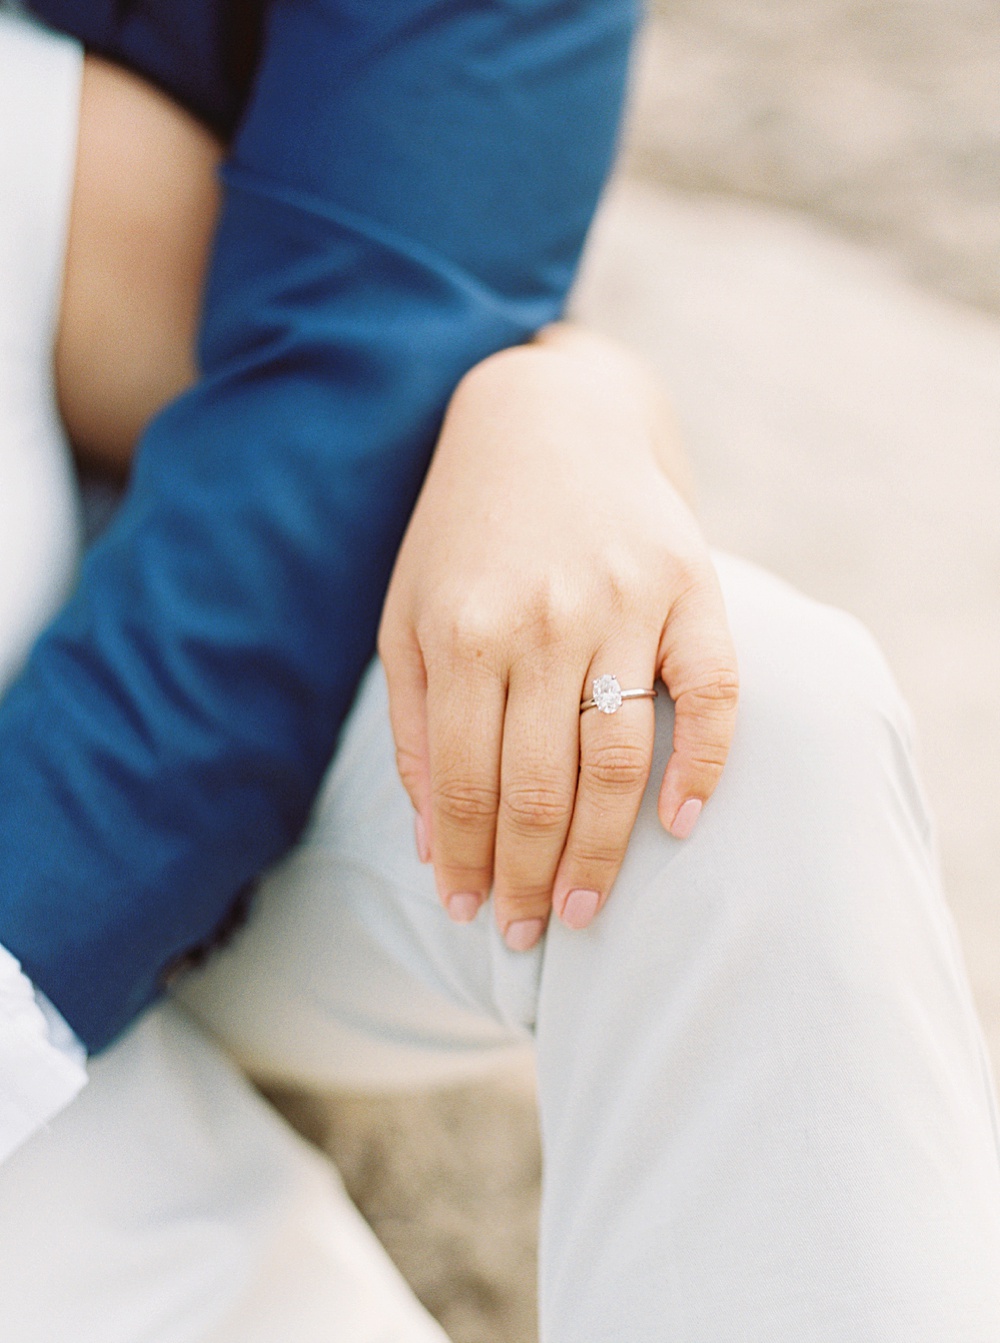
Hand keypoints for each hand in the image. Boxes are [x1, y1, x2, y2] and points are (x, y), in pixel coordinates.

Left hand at [378, 326, 737, 948]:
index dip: (468, 862)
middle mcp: (543, 622)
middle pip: (539, 787)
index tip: (471, 915)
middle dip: (531, 877)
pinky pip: (713, 691)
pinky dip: (705, 764)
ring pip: (617, 758)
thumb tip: (432, 845)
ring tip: (585, 912)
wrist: (549, 418)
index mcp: (462, 633)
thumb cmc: (464, 533)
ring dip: (602, 850)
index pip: (464, 784)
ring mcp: (623, 602)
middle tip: (529, 935)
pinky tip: (682, 827)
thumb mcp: (407, 617)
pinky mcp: (691, 584)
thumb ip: (412, 727)